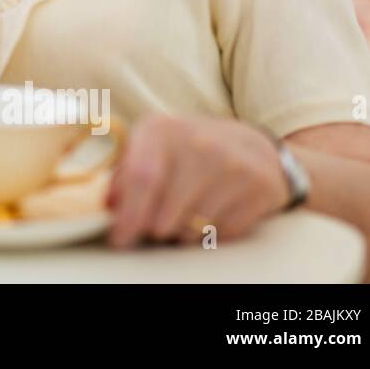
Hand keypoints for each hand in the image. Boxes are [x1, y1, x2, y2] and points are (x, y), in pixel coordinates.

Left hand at [107, 115, 290, 247]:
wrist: (253, 146)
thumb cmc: (188, 151)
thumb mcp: (152, 148)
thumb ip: (125, 174)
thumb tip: (109, 206)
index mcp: (161, 129)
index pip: (141, 178)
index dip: (128, 215)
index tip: (120, 239)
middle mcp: (199, 142)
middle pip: (165, 212)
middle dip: (153, 230)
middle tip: (155, 226)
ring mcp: (233, 165)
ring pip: (192, 228)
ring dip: (182, 232)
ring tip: (186, 212)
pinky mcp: (260, 187)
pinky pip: (222, 233)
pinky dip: (211, 232)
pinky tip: (214, 211)